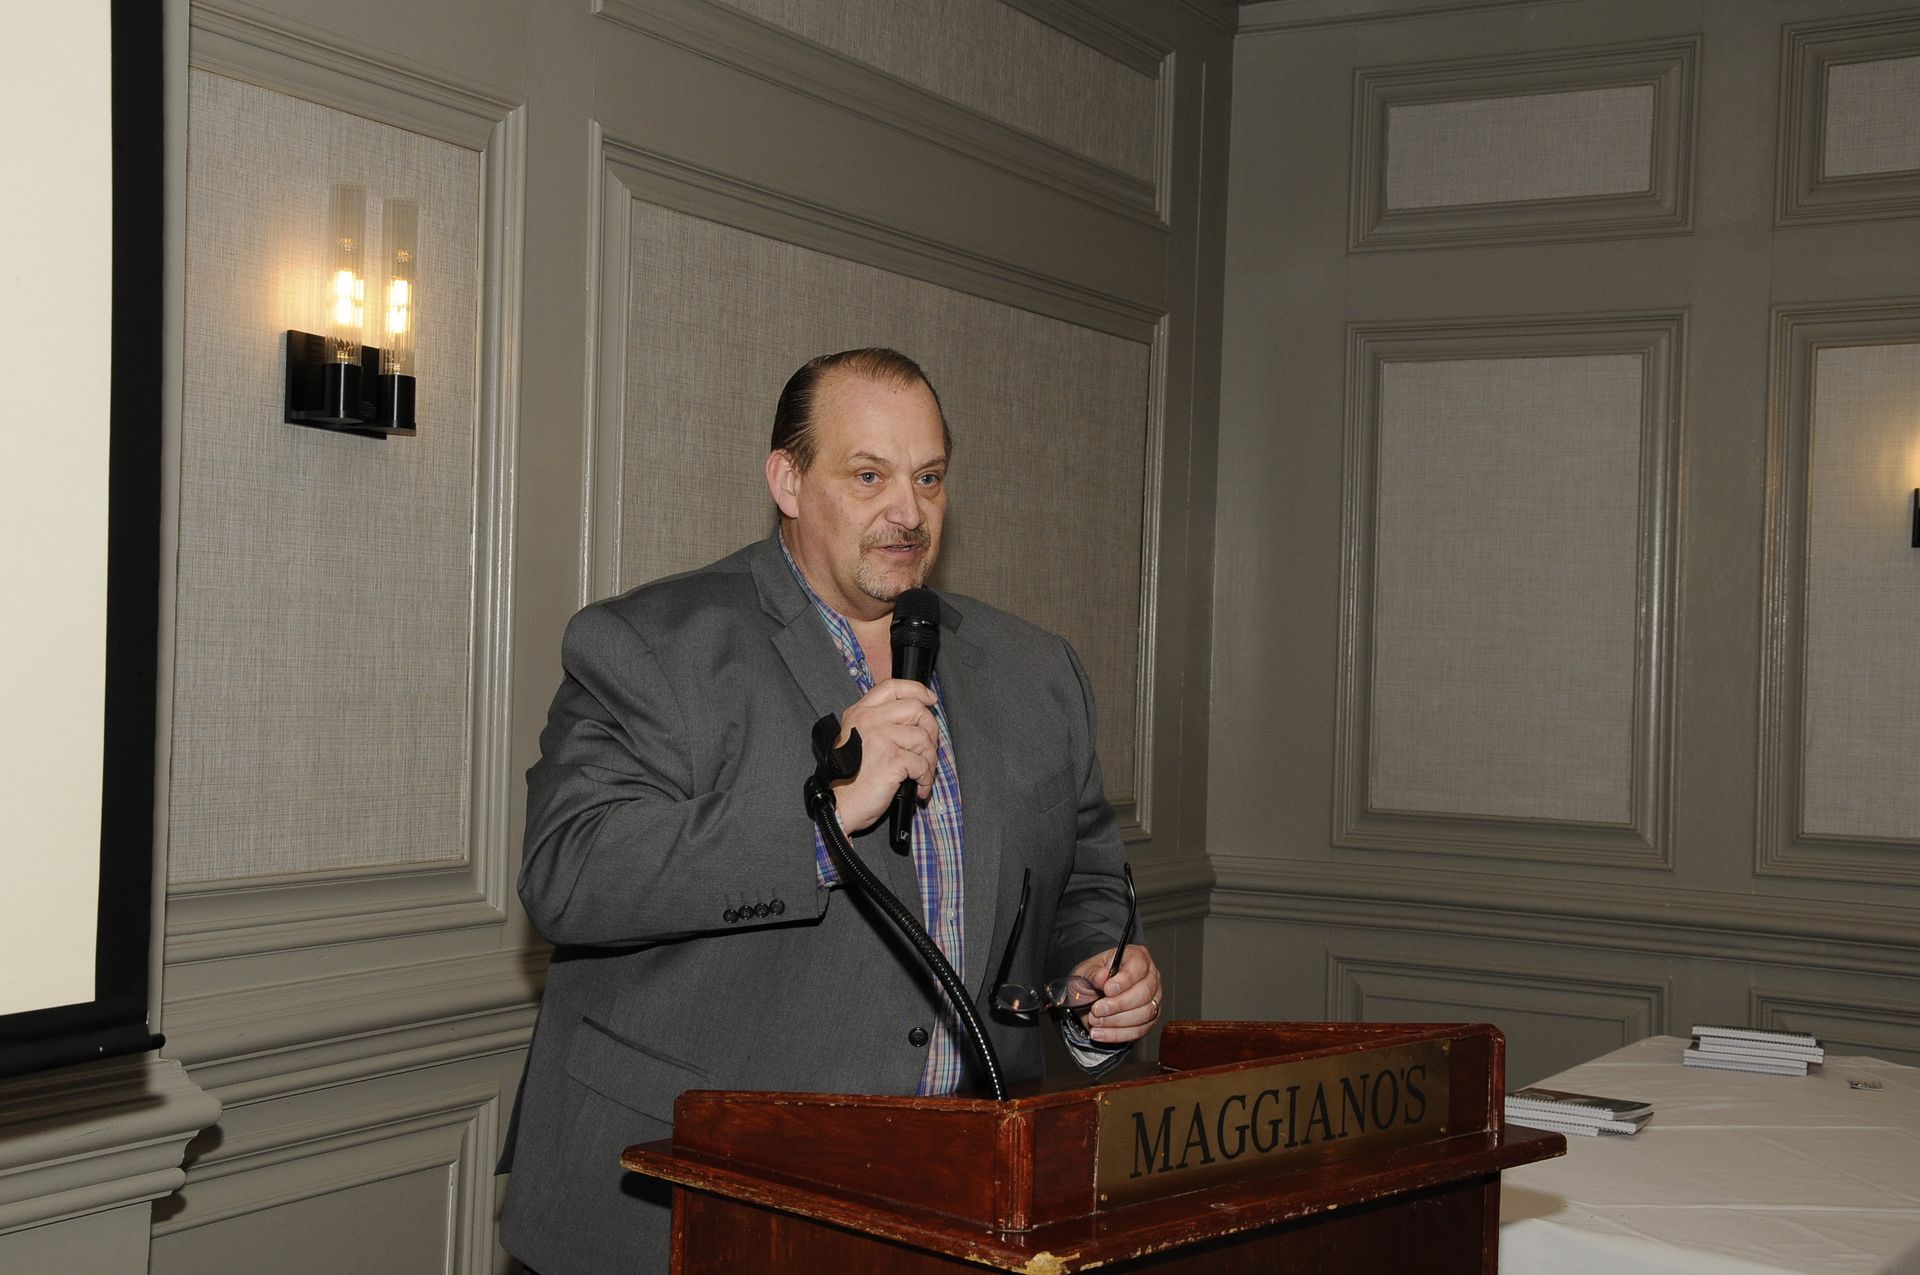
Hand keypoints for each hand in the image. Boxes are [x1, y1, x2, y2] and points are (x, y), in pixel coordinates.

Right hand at [831, 679, 940, 832]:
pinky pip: (922, 764)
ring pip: (923, 737)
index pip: (892, 687)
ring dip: (930, 759)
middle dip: (931, 729)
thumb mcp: (856, 740)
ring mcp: (881, 738)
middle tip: (928, 748)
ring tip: (923, 774)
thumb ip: (877, 724)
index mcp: (860, 713)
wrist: (836, 804)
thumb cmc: (847, 778)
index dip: (917, 690)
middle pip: (916, 709)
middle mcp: (869, 721)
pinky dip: (926, 779)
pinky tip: (919, 787)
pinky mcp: (892, 759)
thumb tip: (912, 721)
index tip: (930, 699)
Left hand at [1072, 944, 1160, 1044]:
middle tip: (1097, 1009)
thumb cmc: (1092, 978)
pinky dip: (1117, 1034)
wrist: (1090, 996)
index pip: (1139, 966)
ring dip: (1116, 1021)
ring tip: (1095, 1021)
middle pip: (1144, 993)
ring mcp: (1153, 1000)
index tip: (1107, 989)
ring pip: (1144, 1014)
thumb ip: (1093, 974)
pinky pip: (1138, 1031)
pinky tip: (1100, 1033)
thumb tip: (1102, 977)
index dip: (1124, 980)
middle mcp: (1150, 978)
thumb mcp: (1086, 971)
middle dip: (1118, 1004)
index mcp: (1137, 957)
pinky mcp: (1149, 1020)